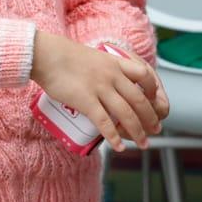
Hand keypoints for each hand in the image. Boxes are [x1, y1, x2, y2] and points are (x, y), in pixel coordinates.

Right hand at [31, 31, 168, 149]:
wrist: (46, 54)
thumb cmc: (61, 55)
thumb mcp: (91, 56)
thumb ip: (101, 69)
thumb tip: (103, 82)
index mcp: (114, 63)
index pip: (145, 75)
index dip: (153, 89)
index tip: (154, 100)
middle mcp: (112, 76)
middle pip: (140, 100)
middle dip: (150, 118)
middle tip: (155, 129)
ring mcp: (100, 88)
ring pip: (127, 114)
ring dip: (137, 132)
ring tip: (143, 143)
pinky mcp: (86, 101)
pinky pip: (105, 123)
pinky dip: (113, 137)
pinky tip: (118, 147)